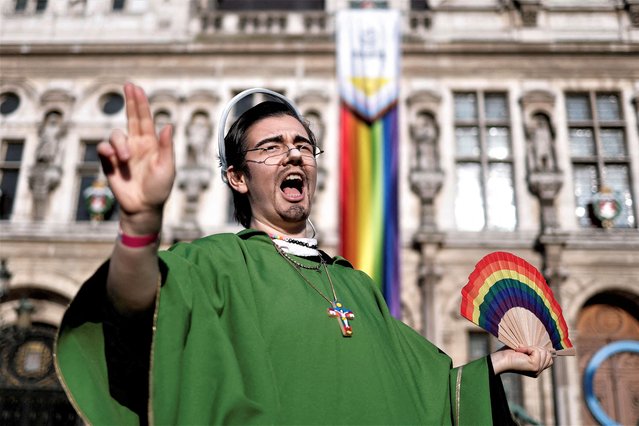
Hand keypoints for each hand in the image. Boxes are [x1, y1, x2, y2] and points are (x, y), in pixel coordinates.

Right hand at [98, 83, 174, 234]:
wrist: (144, 207)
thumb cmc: (159, 188)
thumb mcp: (167, 167)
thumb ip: (167, 147)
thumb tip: (168, 125)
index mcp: (151, 143)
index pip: (145, 119)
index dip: (140, 103)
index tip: (136, 87)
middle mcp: (136, 144)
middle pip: (131, 118)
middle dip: (130, 102)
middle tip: (128, 85)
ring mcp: (122, 153)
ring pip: (115, 135)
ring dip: (119, 143)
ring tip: (126, 158)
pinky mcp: (110, 163)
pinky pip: (103, 149)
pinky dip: (107, 150)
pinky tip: (113, 157)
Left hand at [490, 346, 553, 377]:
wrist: (500, 359)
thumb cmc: (509, 353)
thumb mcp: (526, 351)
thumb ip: (536, 350)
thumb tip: (550, 347)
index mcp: (536, 368)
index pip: (550, 359)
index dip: (543, 350)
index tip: (531, 347)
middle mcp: (538, 371)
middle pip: (548, 354)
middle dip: (536, 347)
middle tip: (523, 349)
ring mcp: (537, 370)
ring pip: (544, 352)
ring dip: (531, 347)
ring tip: (521, 350)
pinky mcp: (535, 366)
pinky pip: (537, 351)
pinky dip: (528, 348)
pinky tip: (519, 351)